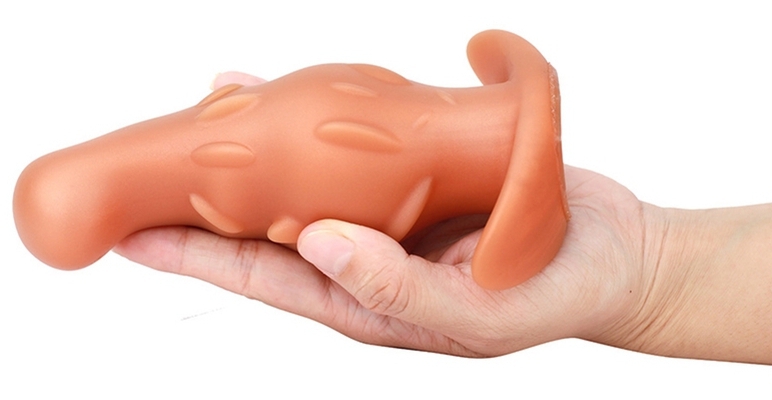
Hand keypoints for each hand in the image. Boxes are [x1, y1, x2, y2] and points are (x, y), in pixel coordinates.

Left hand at [114, 161, 650, 356]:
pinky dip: (317, 118)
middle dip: (204, 199)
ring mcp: (390, 209)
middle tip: (145, 167)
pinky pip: (354, 141)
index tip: (130, 234)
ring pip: (303, 176)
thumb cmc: (551, 297)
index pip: (262, 277)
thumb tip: (316, 246)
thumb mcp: (475, 316)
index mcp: (365, 298)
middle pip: (266, 226)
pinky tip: (287, 93)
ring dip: (254, 147)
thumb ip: (397, 292)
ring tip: (205, 111)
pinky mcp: (418, 171)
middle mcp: (365, 253)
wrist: (614, 253)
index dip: (193, 256)